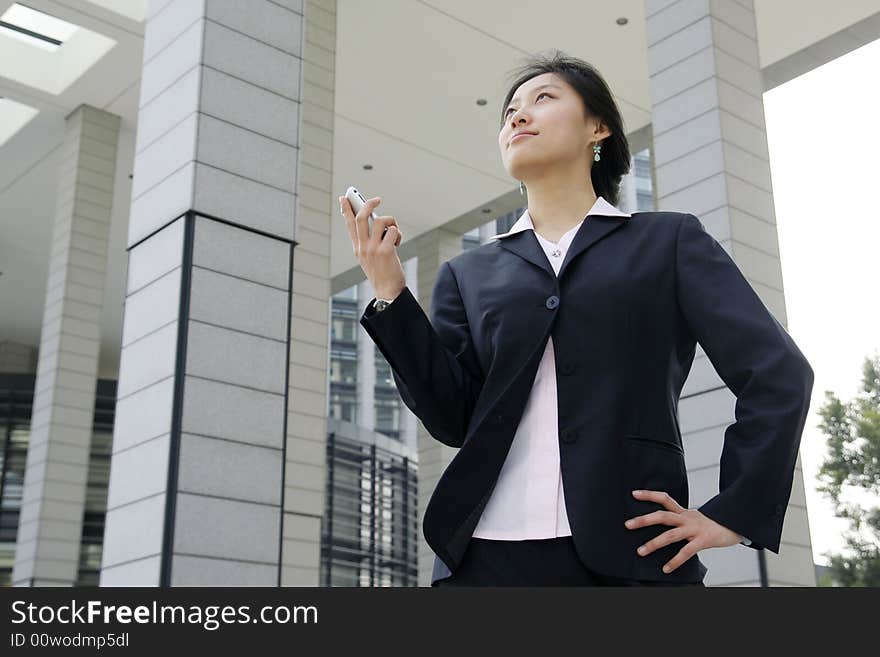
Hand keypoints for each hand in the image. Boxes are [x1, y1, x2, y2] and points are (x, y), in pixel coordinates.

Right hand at [339, 195, 405, 299]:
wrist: (387, 292)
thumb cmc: (382, 274)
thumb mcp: (370, 257)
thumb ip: (370, 241)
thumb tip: (377, 221)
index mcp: (357, 248)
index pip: (349, 225)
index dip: (346, 209)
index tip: (344, 198)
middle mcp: (363, 247)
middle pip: (360, 218)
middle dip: (367, 204)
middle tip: (377, 200)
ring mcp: (373, 249)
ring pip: (378, 221)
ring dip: (390, 221)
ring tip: (394, 230)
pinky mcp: (385, 251)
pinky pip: (393, 231)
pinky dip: (398, 234)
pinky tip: (398, 243)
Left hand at [624, 489, 743, 573]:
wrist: (737, 525)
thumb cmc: (712, 524)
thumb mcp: (694, 518)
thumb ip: (679, 518)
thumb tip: (663, 521)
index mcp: (684, 512)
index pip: (664, 498)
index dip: (649, 495)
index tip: (633, 493)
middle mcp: (687, 518)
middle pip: (662, 516)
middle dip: (644, 520)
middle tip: (627, 525)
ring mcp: (695, 529)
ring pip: (671, 535)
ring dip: (654, 543)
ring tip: (640, 551)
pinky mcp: (704, 541)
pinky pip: (686, 551)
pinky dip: (675, 561)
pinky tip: (666, 568)